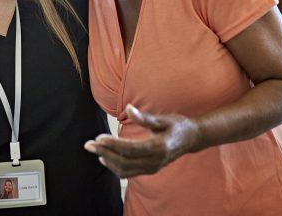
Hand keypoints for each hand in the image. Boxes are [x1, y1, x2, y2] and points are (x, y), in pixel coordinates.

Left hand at [84, 104, 200, 177]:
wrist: (192, 139)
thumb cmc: (178, 125)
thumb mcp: (164, 119)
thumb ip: (144, 117)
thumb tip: (128, 108)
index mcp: (159, 147)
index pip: (130, 149)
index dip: (113, 145)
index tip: (98, 138)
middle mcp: (155, 161)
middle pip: (124, 162)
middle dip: (104, 153)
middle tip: (89, 144)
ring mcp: (152, 167)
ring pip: (125, 170)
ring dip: (107, 160)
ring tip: (94, 149)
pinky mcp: (150, 169)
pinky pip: (129, 172)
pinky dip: (115, 166)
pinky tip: (105, 158)